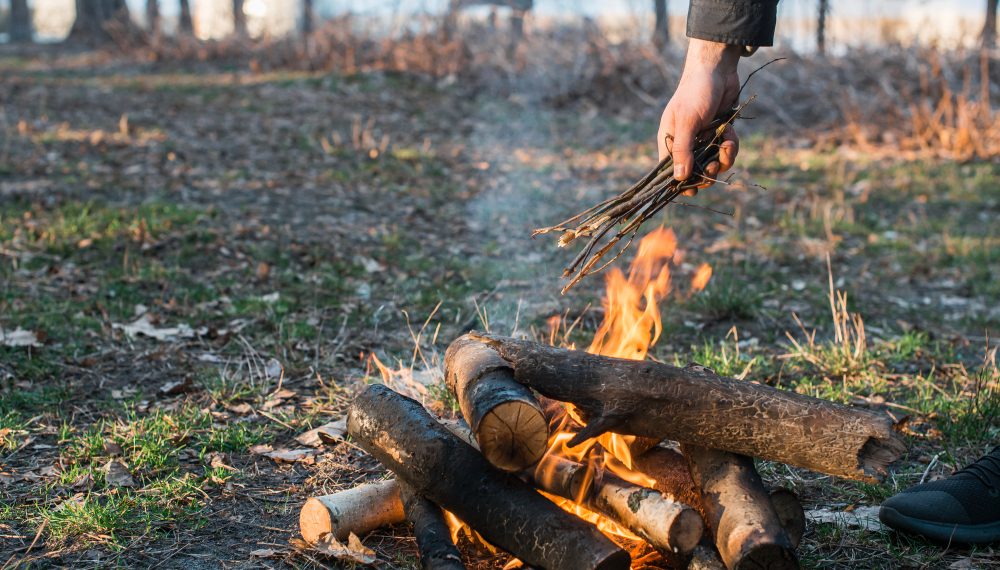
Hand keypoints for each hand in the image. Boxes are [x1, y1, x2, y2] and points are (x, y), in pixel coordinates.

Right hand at [657, 39, 741, 194]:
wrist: (718, 69)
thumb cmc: (696, 92)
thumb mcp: (688, 121)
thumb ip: (684, 150)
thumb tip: (679, 179)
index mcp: (670, 140)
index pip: (670, 171)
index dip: (680, 183)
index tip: (693, 190)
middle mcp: (686, 143)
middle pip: (695, 172)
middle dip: (707, 172)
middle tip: (714, 166)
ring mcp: (703, 139)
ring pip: (714, 164)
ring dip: (724, 158)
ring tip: (727, 143)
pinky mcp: (719, 133)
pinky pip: (726, 151)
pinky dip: (731, 145)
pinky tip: (730, 132)